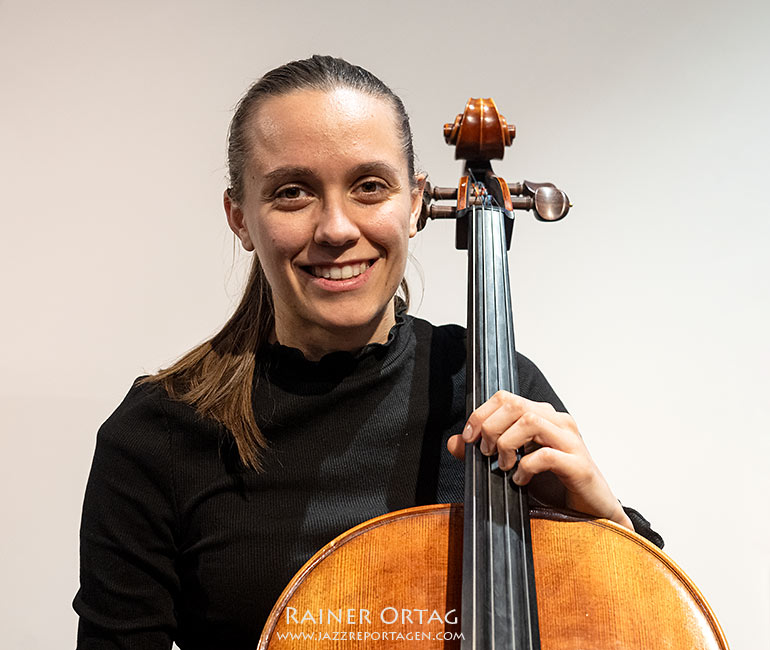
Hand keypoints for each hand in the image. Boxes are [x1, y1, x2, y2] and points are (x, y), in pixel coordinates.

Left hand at [446, 391, 632, 530]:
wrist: (590, 514)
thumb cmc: (554, 487)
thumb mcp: (511, 466)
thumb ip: (483, 452)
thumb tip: (453, 442)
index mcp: (542, 417)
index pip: (505, 397)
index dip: (480, 414)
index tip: (469, 437)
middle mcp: (558, 423)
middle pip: (514, 404)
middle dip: (490, 428)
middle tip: (486, 453)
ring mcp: (571, 442)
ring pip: (530, 421)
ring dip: (507, 443)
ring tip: (503, 466)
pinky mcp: (579, 466)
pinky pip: (546, 455)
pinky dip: (525, 467)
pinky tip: (519, 480)